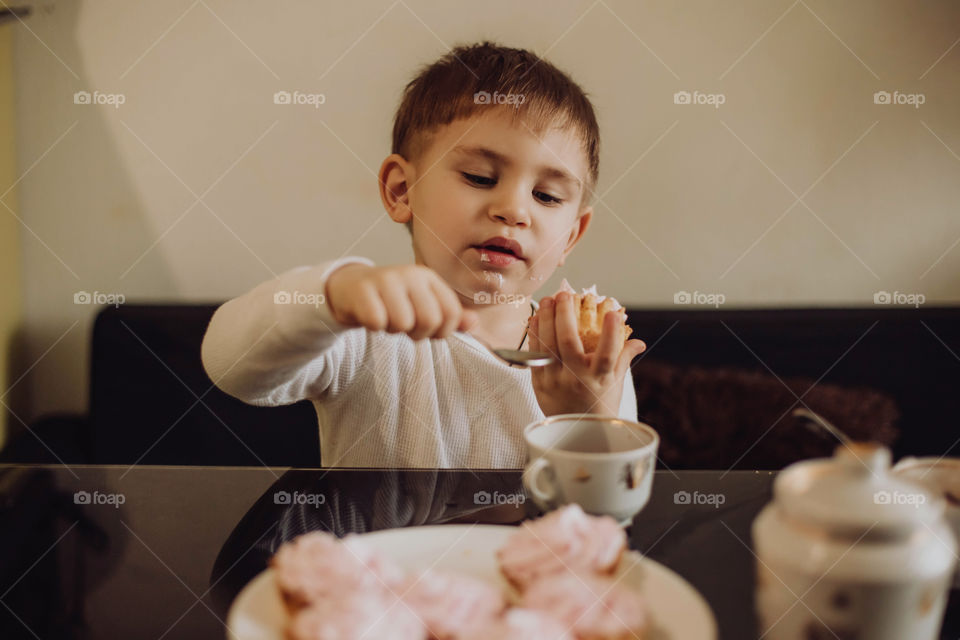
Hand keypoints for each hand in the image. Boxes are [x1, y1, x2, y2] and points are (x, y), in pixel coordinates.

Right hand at [325, 263, 476, 338]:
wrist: (350, 288)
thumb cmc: (393, 300)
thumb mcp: (423, 304)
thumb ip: (450, 315)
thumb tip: (474, 323)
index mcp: (429, 278)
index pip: (452, 313)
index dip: (443, 332)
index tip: (430, 331)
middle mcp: (410, 274)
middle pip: (430, 320)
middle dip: (418, 334)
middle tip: (406, 327)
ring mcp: (386, 279)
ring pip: (403, 323)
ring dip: (394, 330)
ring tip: (387, 319)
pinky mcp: (363, 290)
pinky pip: (377, 322)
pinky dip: (374, 327)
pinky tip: (371, 317)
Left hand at [529, 291, 645, 415]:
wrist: (576, 434)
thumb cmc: (600, 405)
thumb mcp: (615, 383)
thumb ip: (623, 358)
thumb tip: (638, 340)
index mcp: (600, 379)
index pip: (608, 354)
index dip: (611, 332)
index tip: (614, 312)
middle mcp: (576, 379)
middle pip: (568, 343)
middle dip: (564, 315)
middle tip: (564, 294)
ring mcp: (555, 381)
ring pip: (547, 345)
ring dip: (545, 319)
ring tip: (547, 300)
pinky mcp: (538, 383)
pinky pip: (534, 354)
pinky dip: (534, 335)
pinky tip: (535, 319)